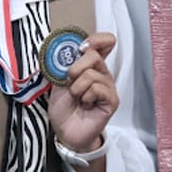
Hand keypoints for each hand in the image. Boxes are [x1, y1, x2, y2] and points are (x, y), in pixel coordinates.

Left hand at [46, 31, 117, 152]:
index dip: (95, 39)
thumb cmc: (64, 108)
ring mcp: (108, 87)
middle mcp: (102, 73)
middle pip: (93, 55)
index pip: (103, 42)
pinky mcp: (112, 100)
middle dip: (74, 70)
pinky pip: (96, 88)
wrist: (65, 131)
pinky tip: (86, 105)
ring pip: (90, 74)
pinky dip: (85, 97)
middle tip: (70, 84)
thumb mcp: (59, 81)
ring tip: (77, 99)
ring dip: (76, 88)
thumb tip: (69, 48)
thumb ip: (64, 64)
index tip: (81, 47)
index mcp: (91, 66)